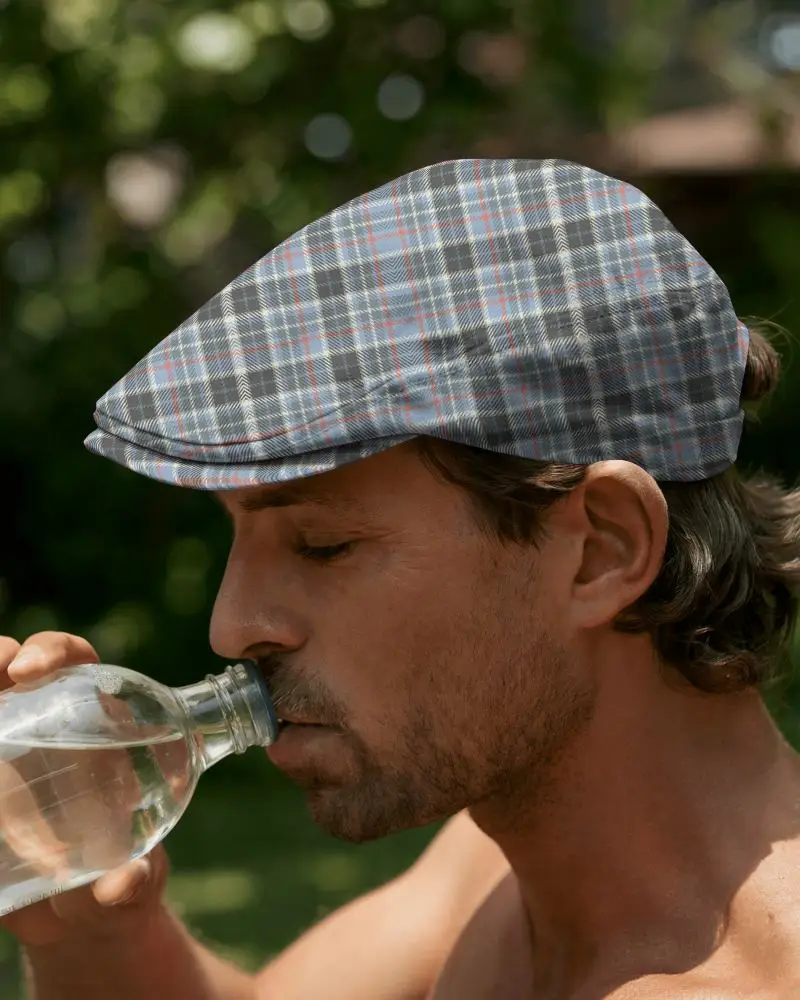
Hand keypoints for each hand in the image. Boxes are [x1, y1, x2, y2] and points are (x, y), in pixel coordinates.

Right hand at [0, 632, 169, 946]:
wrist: (79, 923)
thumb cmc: (116, 891)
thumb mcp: (128, 890)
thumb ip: (130, 887)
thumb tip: (124, 883)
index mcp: (99, 731)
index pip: (79, 664)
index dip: (54, 651)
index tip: (28, 670)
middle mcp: (50, 732)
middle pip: (16, 669)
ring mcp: (11, 753)